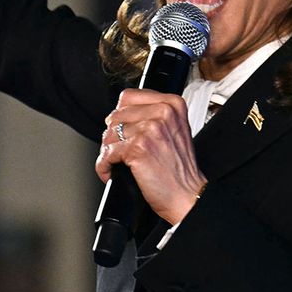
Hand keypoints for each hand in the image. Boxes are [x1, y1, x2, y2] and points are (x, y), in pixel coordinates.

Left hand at [97, 88, 207, 224]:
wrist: (188, 195)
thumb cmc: (180, 169)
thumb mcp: (174, 129)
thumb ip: (153, 114)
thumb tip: (121, 113)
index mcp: (172, 104)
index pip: (128, 96)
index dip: (120, 115)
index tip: (122, 129)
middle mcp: (162, 113)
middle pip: (116, 116)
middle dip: (112, 135)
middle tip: (118, 151)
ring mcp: (150, 129)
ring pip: (109, 134)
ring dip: (107, 151)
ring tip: (116, 162)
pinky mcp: (138, 148)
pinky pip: (107, 153)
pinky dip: (104, 166)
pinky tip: (110, 171)